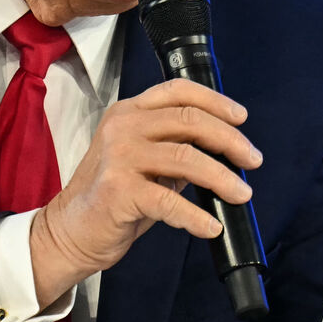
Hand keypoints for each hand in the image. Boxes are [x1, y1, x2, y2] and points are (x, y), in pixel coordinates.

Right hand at [28, 78, 262, 306]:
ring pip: (187, 158)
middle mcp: (123, 126)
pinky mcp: (119, 191)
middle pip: (189, 120)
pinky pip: (170, 201)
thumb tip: (224, 149)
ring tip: (242, 194)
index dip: (216, 101)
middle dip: (229, 140)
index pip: (179, 90)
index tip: (242, 119)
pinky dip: (196, 216)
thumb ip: (175, 147)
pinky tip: (212, 226)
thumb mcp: (142, 159)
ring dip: (222, 178)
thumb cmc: (112, 195)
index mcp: (129, 111)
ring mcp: (119, 157)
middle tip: (252, 160)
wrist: (70, 231)